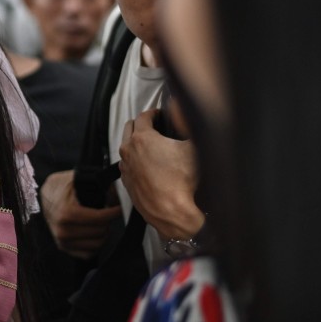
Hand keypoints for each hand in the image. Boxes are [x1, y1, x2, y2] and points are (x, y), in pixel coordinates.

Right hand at [40, 170, 120, 259]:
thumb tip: (115, 189)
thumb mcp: (76, 179)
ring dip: (103, 233)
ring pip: (97, 244)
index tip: (119, 208)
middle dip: (108, 221)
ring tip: (102, 222)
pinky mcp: (64, 248)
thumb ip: (95, 182)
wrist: (45, 195)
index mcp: (66, 213)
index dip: (113, 213)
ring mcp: (62, 241)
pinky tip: (94, 233)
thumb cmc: (62, 186)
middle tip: (109, 213)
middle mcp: (63, 230)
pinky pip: (88, 254)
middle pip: (100, 231)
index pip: (99, 218)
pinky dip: (95, 245)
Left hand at [118, 109, 203, 239]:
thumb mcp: (194, 146)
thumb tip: (182, 109)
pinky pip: (128, 166)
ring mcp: (126, 168)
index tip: (160, 114)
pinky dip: (135, 161)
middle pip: (129, 128)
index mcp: (142, 138)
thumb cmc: (183, 181)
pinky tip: (149, 166)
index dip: (154, 112)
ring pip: (126, 147)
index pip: (144, 116)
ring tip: (152, 146)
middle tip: (154, 125)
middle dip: (141, 123)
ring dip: (136, 143)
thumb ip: (188, 124)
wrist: (174, 212)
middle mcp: (128, 151)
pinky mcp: (127, 184)